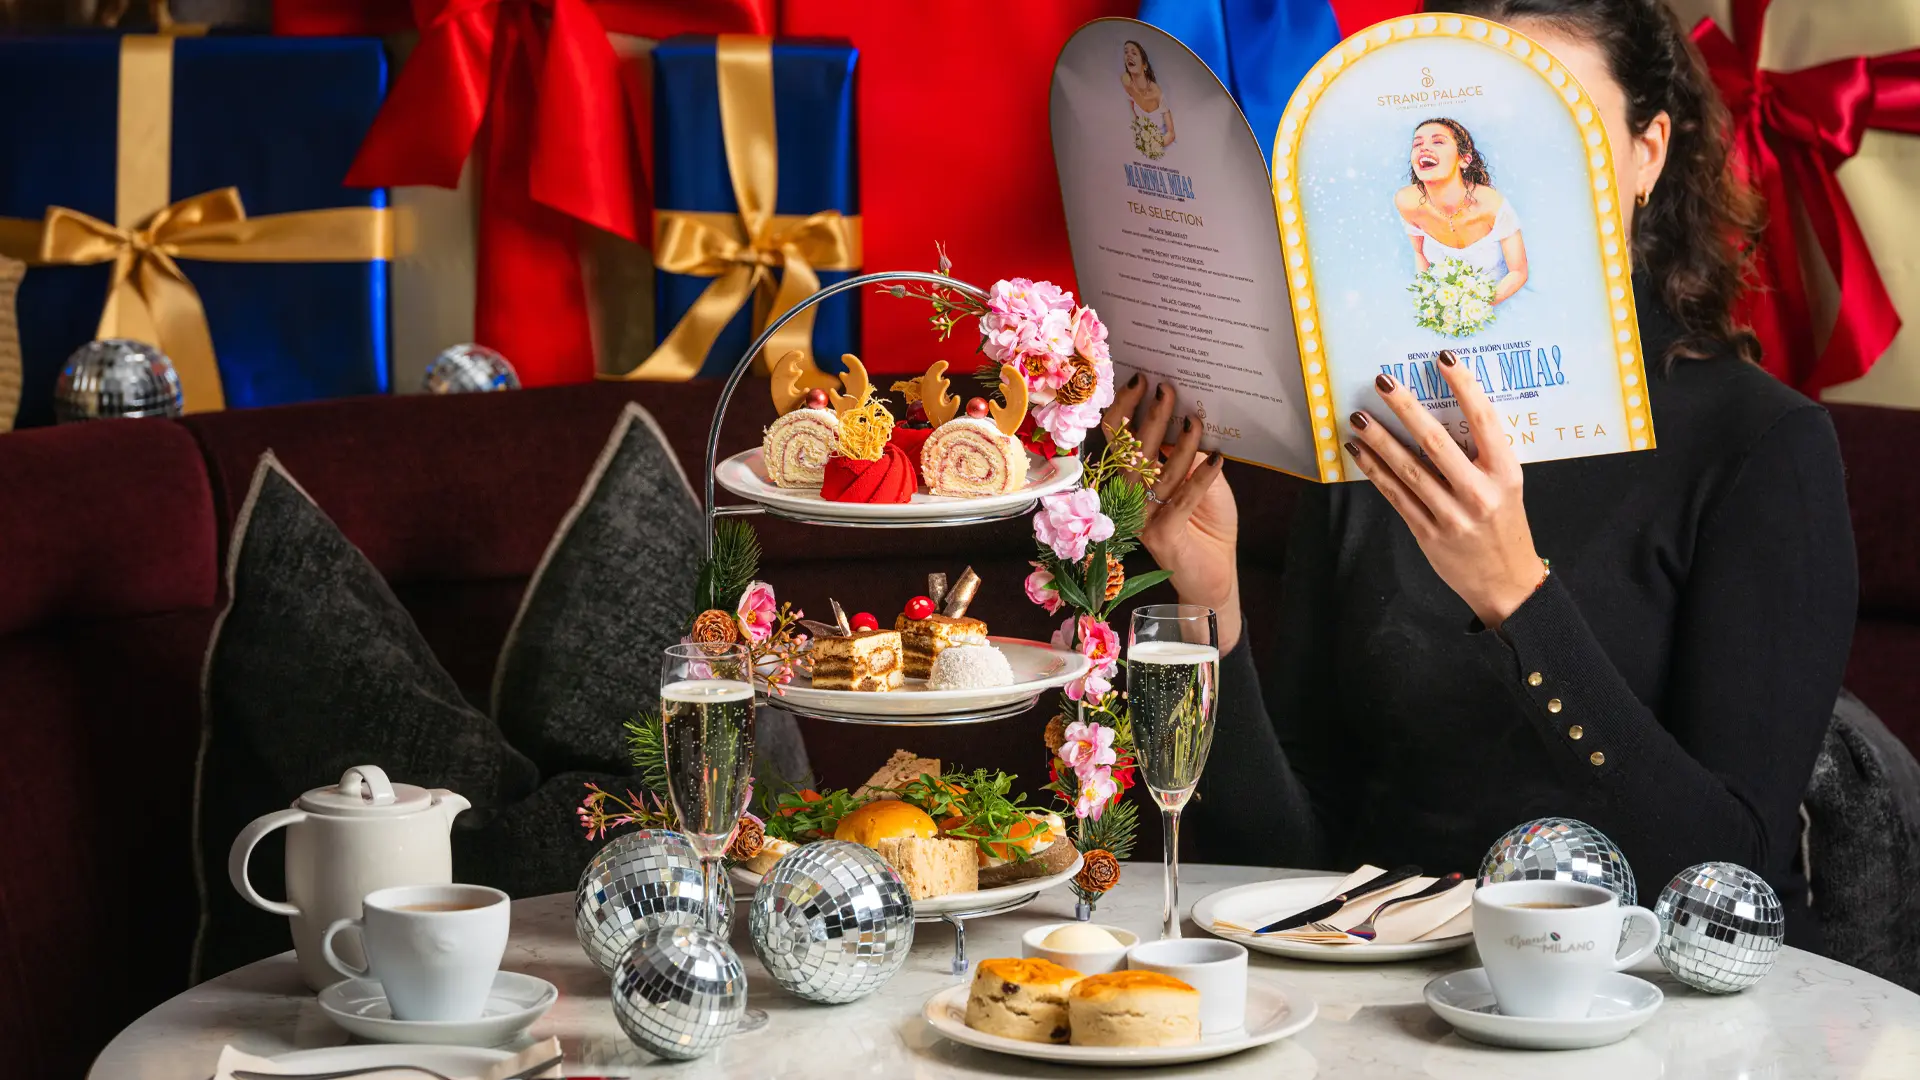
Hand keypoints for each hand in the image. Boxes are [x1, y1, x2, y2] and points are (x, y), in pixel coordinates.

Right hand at [1101, 376, 1243, 650]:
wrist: (1214, 576)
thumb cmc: (1205, 524)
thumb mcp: (1198, 481)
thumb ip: (1185, 455)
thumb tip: (1183, 420)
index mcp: (1129, 481)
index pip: (1117, 440)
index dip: (1124, 410)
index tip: (1140, 381)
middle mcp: (1128, 498)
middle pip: (1132, 451)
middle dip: (1151, 417)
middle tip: (1167, 390)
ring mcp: (1141, 518)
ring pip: (1157, 473)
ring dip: (1179, 443)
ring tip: (1196, 420)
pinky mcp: (1161, 535)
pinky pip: (1182, 498)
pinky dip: (1202, 477)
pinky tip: (1219, 457)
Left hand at [1345, 350, 1542, 629]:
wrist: (1507, 582)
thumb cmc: (1506, 524)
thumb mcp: (1508, 485)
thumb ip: (1483, 454)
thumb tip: (1445, 411)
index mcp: (1505, 473)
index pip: (1484, 420)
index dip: (1463, 386)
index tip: (1443, 359)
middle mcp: (1478, 493)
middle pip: (1435, 442)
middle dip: (1405, 408)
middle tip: (1382, 382)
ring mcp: (1451, 515)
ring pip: (1408, 469)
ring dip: (1379, 440)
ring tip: (1358, 416)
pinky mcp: (1427, 532)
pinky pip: (1396, 495)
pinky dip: (1375, 471)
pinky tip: (1359, 452)